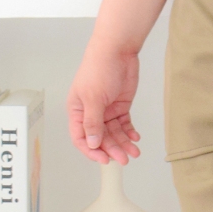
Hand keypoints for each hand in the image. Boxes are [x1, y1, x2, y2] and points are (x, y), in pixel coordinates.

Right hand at [67, 40, 141, 164]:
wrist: (118, 51)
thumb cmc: (99, 69)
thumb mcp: (94, 98)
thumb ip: (93, 122)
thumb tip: (92, 143)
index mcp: (77, 111)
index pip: (81, 138)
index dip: (91, 150)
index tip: (104, 160)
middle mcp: (91, 113)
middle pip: (100, 138)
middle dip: (112, 149)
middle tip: (124, 159)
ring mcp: (106, 110)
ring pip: (114, 133)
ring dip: (123, 143)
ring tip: (134, 151)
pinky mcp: (120, 106)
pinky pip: (124, 124)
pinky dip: (129, 132)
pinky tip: (135, 138)